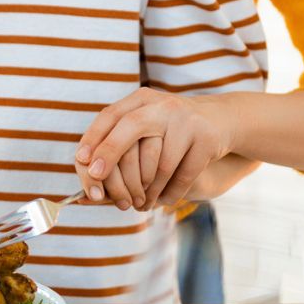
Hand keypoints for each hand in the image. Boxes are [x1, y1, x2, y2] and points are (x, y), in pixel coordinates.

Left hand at [74, 89, 235, 210]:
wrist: (222, 121)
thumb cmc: (170, 132)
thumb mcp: (146, 127)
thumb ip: (117, 145)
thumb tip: (83, 182)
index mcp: (142, 99)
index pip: (111, 115)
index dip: (94, 138)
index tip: (81, 161)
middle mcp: (164, 105)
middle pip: (131, 127)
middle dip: (111, 156)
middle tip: (98, 184)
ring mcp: (187, 121)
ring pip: (160, 163)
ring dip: (147, 190)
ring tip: (140, 204)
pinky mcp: (207, 139)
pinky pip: (183, 175)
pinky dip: (171, 193)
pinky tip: (164, 201)